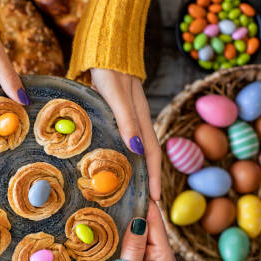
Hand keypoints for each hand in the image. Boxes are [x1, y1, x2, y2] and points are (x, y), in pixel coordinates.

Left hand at [91, 69, 161, 200]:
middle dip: (147, 183)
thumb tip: (135, 149)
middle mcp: (137, 124)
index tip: (155, 201)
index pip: (151, 155)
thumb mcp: (117, 96)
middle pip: (146, 159)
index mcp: (141, 120)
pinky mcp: (116, 119)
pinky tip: (115, 171)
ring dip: (135, 176)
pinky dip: (122, 162)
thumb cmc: (110, 72)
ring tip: (131, 197)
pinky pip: (122, 146)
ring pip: (134, 155)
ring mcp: (127, 122)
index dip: (154, 178)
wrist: (106, 52)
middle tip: (146, 209)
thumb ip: (127, 121)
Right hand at [119, 200, 176, 260]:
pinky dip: (131, 233)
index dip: (147, 206)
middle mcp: (163, 257)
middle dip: (139, 211)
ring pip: (144, 234)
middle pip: (151, 227)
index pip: (156, 224)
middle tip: (126, 194)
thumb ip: (133, 246)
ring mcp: (155, 260)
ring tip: (122, 204)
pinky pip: (139, 242)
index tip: (139, 190)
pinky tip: (121, 224)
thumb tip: (137, 221)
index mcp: (164, 257)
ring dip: (133, 222)